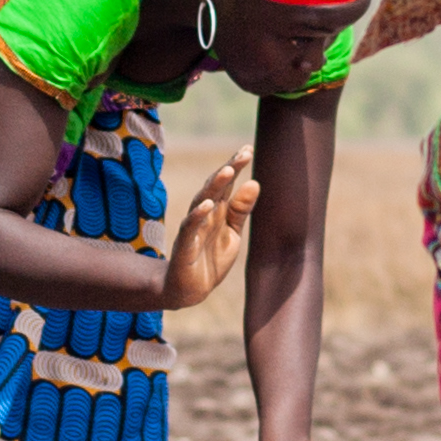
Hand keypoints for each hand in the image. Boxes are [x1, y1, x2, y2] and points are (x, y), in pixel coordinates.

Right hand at [156, 153, 257, 311]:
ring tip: (228, 171)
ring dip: (214, 186)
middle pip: (215, 187)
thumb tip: (255, 182)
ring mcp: (194, 229)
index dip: (235, 166)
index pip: (226, 184)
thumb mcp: (232, 234)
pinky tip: (208, 204)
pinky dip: (198, 215)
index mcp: (217, 211)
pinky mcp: (185, 246)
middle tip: (244, 153)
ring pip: (202, 201)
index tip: (247, 149)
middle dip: (228, 169)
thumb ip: (241, 210)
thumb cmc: (211, 259)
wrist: (189, 290)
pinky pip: (190, 227)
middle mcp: (204, 215)